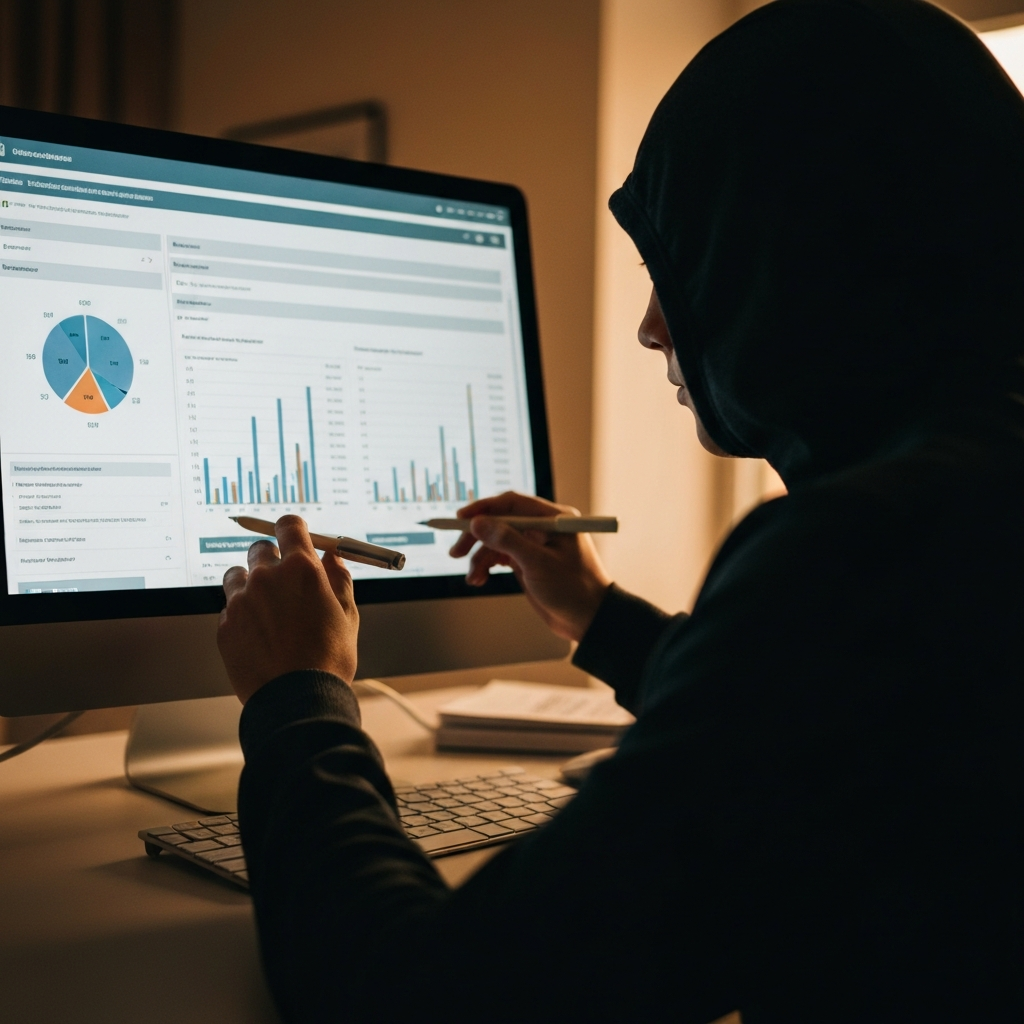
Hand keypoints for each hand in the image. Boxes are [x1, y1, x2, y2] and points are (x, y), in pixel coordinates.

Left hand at [217, 515, 358, 703]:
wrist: (297, 700)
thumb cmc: (328, 658)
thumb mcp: (347, 614)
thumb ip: (339, 578)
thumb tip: (332, 558)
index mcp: (301, 569)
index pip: (289, 525)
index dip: (293, 530)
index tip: (296, 537)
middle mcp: (267, 578)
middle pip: (261, 549)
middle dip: (273, 560)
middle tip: (285, 582)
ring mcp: (241, 601)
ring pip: (238, 576)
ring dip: (251, 585)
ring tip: (268, 611)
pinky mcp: (225, 625)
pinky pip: (230, 608)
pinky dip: (242, 615)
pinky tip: (260, 636)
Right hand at [449, 491, 612, 642]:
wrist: (588, 620)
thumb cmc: (574, 590)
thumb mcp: (538, 564)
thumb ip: (507, 541)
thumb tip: (479, 523)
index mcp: (554, 519)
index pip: (512, 503)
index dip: (484, 508)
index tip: (462, 519)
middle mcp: (543, 528)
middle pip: (500, 522)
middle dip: (477, 537)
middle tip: (456, 551)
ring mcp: (535, 545)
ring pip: (496, 542)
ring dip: (480, 557)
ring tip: (473, 577)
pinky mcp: (528, 562)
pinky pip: (500, 556)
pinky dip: (487, 566)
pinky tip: (479, 579)